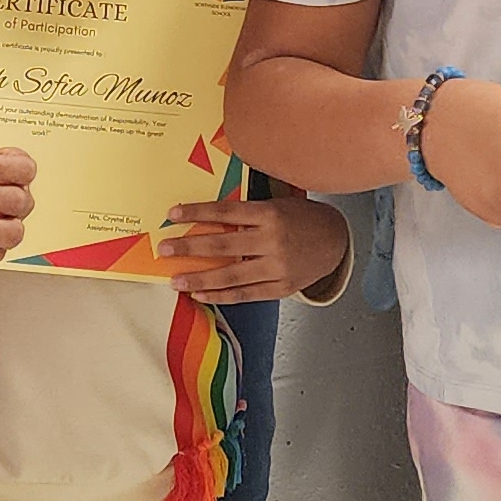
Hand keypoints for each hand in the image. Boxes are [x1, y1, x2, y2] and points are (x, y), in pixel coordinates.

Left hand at [160, 191, 353, 303]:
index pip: (225, 213)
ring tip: (176, 280)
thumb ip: (246, 214)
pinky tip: (200, 294)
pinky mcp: (281, 288)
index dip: (197, 213)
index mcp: (270, 214)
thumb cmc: (300, 218)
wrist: (335, 241)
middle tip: (165, 249)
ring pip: (231, 275)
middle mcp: (272, 241)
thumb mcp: (276, 205)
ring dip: (199, 278)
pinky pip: (246, 294)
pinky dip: (221, 295)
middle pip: (223, 246)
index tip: (172, 214)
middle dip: (189, 248)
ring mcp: (277, 267)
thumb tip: (206, 221)